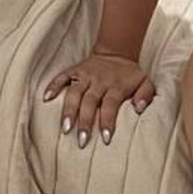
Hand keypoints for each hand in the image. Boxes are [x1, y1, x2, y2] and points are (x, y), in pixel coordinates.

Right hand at [41, 50, 155, 147]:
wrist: (118, 53)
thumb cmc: (131, 75)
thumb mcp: (146, 83)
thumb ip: (146, 95)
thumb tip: (139, 108)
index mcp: (117, 86)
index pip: (110, 105)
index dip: (107, 122)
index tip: (105, 138)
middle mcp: (99, 81)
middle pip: (90, 102)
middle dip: (85, 122)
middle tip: (81, 140)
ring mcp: (85, 75)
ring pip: (74, 92)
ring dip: (69, 110)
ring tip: (64, 128)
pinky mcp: (75, 70)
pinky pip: (62, 77)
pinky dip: (53, 86)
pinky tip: (46, 99)